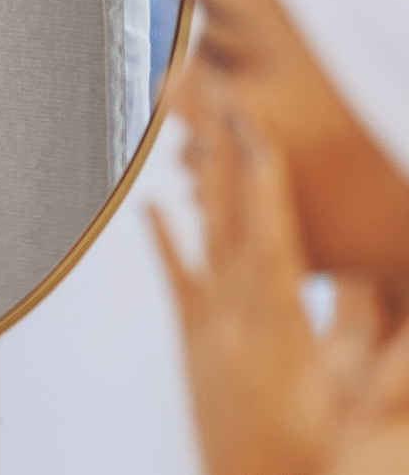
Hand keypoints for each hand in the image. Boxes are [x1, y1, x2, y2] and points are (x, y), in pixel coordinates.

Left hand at [149, 111, 355, 474]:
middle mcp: (234, 317)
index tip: (256, 124)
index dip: (265, 176)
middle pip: (229, 219)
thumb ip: (387, 347)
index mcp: (279, 328)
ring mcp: (208, 327)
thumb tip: (385, 283)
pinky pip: (176, 281)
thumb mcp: (364, 409)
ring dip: (198, 184)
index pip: (271, 233)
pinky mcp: (192, 342)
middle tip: (215, 98)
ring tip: (188, 134)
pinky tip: (151, 207)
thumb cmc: (314, 466)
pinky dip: (163, 240)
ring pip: (201, 238)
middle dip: (226, 156)